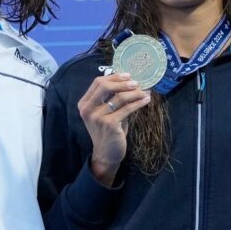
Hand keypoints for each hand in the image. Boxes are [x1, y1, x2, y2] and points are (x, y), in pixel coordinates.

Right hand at [78, 72, 151, 186]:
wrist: (106, 154)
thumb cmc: (108, 131)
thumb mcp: (106, 113)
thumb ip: (111, 98)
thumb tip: (129, 81)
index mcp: (84, 104)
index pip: (98, 82)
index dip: (114, 77)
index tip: (128, 75)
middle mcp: (88, 109)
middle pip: (105, 86)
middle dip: (123, 82)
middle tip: (137, 82)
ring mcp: (97, 117)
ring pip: (118, 97)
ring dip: (135, 92)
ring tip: (145, 91)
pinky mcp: (109, 124)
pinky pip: (127, 109)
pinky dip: (138, 103)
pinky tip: (146, 100)